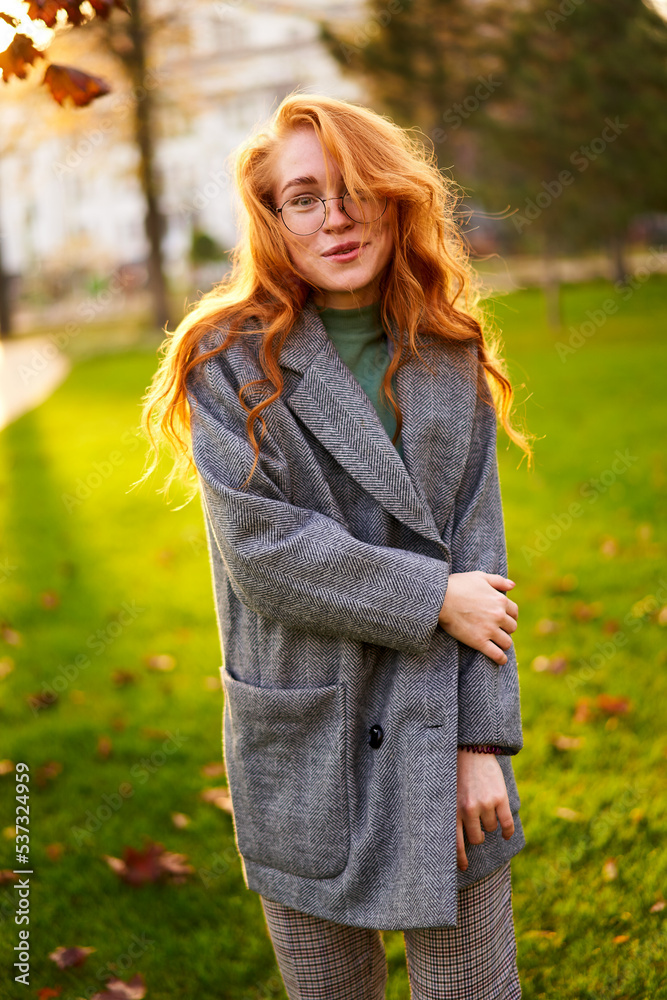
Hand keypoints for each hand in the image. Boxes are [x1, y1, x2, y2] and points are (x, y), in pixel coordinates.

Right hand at [438, 571, 517, 664]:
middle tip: (498, 630)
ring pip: (506, 642)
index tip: (504, 619)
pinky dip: (501, 659)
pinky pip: (497, 655)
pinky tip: (500, 659)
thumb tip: (513, 585)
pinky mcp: (479, 642)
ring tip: (498, 644)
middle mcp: (498, 615)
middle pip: (512, 627)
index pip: (514, 612)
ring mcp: (489, 630)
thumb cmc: (458, 585)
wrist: (439, 598)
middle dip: (506, 629)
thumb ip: (499, 581)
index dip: (510, 616)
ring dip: (503, 643)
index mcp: (500, 600)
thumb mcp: (479, 577)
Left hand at [456, 749, 514, 871]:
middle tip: (478, 829)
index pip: (455, 843)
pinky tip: (506, 835)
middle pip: (477, 838)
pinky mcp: (499, 799)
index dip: (460, 858)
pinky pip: (506, 823)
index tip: (464, 868)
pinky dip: (507, 831)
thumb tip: (455, 836)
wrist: (471, 749)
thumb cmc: (456, 771)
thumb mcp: (448, 792)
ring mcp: (484, 804)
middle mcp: (468, 810)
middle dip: (478, 836)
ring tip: (487, 811)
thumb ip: (452, 812)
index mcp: (452, 809)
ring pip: (491, 828)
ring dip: (490, 825)